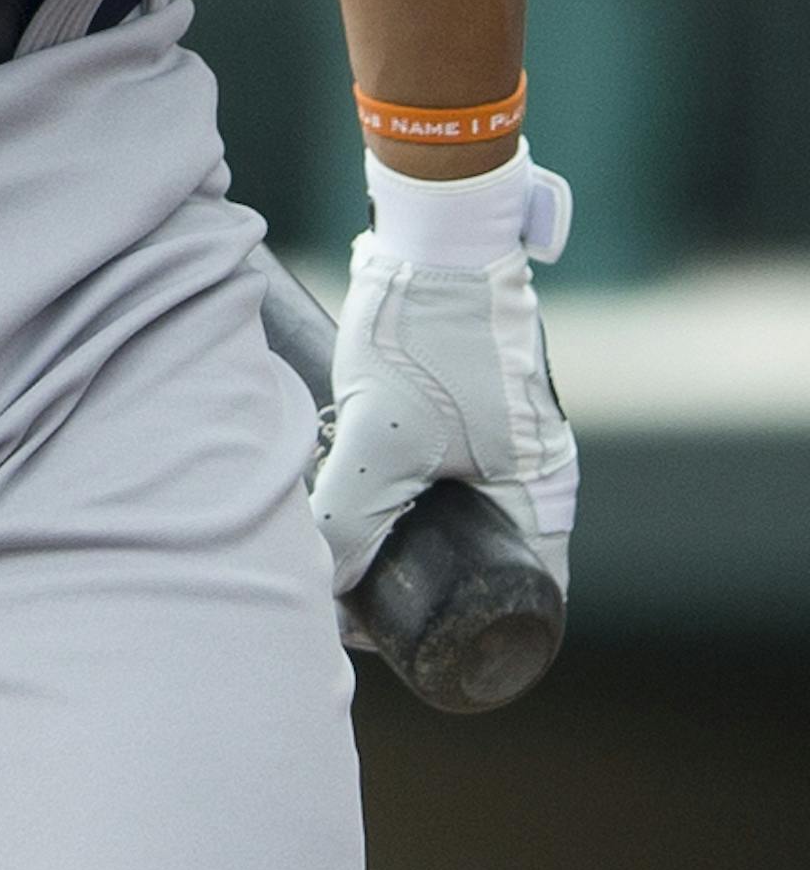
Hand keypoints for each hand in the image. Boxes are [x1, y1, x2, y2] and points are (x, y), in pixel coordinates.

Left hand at [310, 146, 576, 602]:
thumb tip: (326, 586)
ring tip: (338, 537)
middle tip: (354, 596)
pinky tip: (343, 484)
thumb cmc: (424, 330)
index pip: (520, 599)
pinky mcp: (465, 403)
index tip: (399, 642)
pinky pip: (434, 468)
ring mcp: (501, 435)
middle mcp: (534, 469)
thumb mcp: (380, 436)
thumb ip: (350, 517)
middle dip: (418, 581)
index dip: (463, 632)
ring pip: (449, 511)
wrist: (434, 228)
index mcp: (543, 491)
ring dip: (399, 528)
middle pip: (479, 560)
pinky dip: (395, 484)